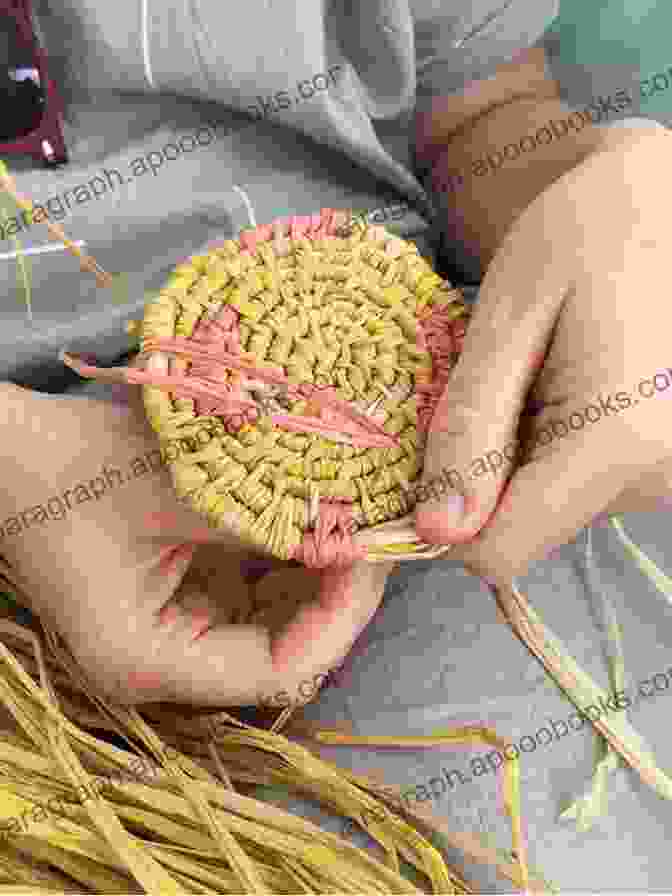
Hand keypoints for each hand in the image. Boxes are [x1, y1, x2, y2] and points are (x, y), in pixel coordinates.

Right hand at [0, 383, 391, 704]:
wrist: (9, 450)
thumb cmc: (74, 470)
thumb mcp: (176, 493)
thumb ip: (264, 520)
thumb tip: (355, 526)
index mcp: (150, 661)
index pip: (276, 670)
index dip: (338, 619)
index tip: (374, 555)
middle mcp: (166, 663)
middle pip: (282, 649)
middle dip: (336, 594)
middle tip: (379, 532)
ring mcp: (174, 630)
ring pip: (274, 620)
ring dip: (317, 574)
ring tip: (357, 520)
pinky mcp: (180, 596)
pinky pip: (252, 590)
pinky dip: (286, 558)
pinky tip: (316, 516)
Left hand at [415, 126, 671, 583]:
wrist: (660, 198)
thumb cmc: (581, 233)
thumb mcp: (507, 318)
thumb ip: (472, 426)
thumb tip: (435, 530)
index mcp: (619, 442)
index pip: (499, 552)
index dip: (444, 520)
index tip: (428, 455)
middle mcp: (659, 476)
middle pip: (523, 528)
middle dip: (485, 472)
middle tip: (499, 384)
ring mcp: (670, 474)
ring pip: (549, 506)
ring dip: (520, 454)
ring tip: (538, 374)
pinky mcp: (665, 463)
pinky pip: (578, 483)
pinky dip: (552, 446)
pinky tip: (565, 384)